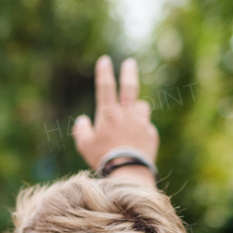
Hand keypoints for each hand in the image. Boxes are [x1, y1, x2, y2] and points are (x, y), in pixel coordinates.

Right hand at [72, 57, 157, 185]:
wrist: (128, 172)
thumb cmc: (102, 158)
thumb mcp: (84, 146)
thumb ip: (81, 131)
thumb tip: (82, 120)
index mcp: (108, 114)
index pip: (105, 87)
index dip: (104, 72)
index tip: (105, 60)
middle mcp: (127, 114)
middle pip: (129, 87)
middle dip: (129, 73)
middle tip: (130, 63)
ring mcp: (141, 122)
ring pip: (141, 107)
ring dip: (137, 109)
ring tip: (132, 120)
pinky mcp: (151, 134)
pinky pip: (146, 127)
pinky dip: (141, 131)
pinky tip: (136, 142)